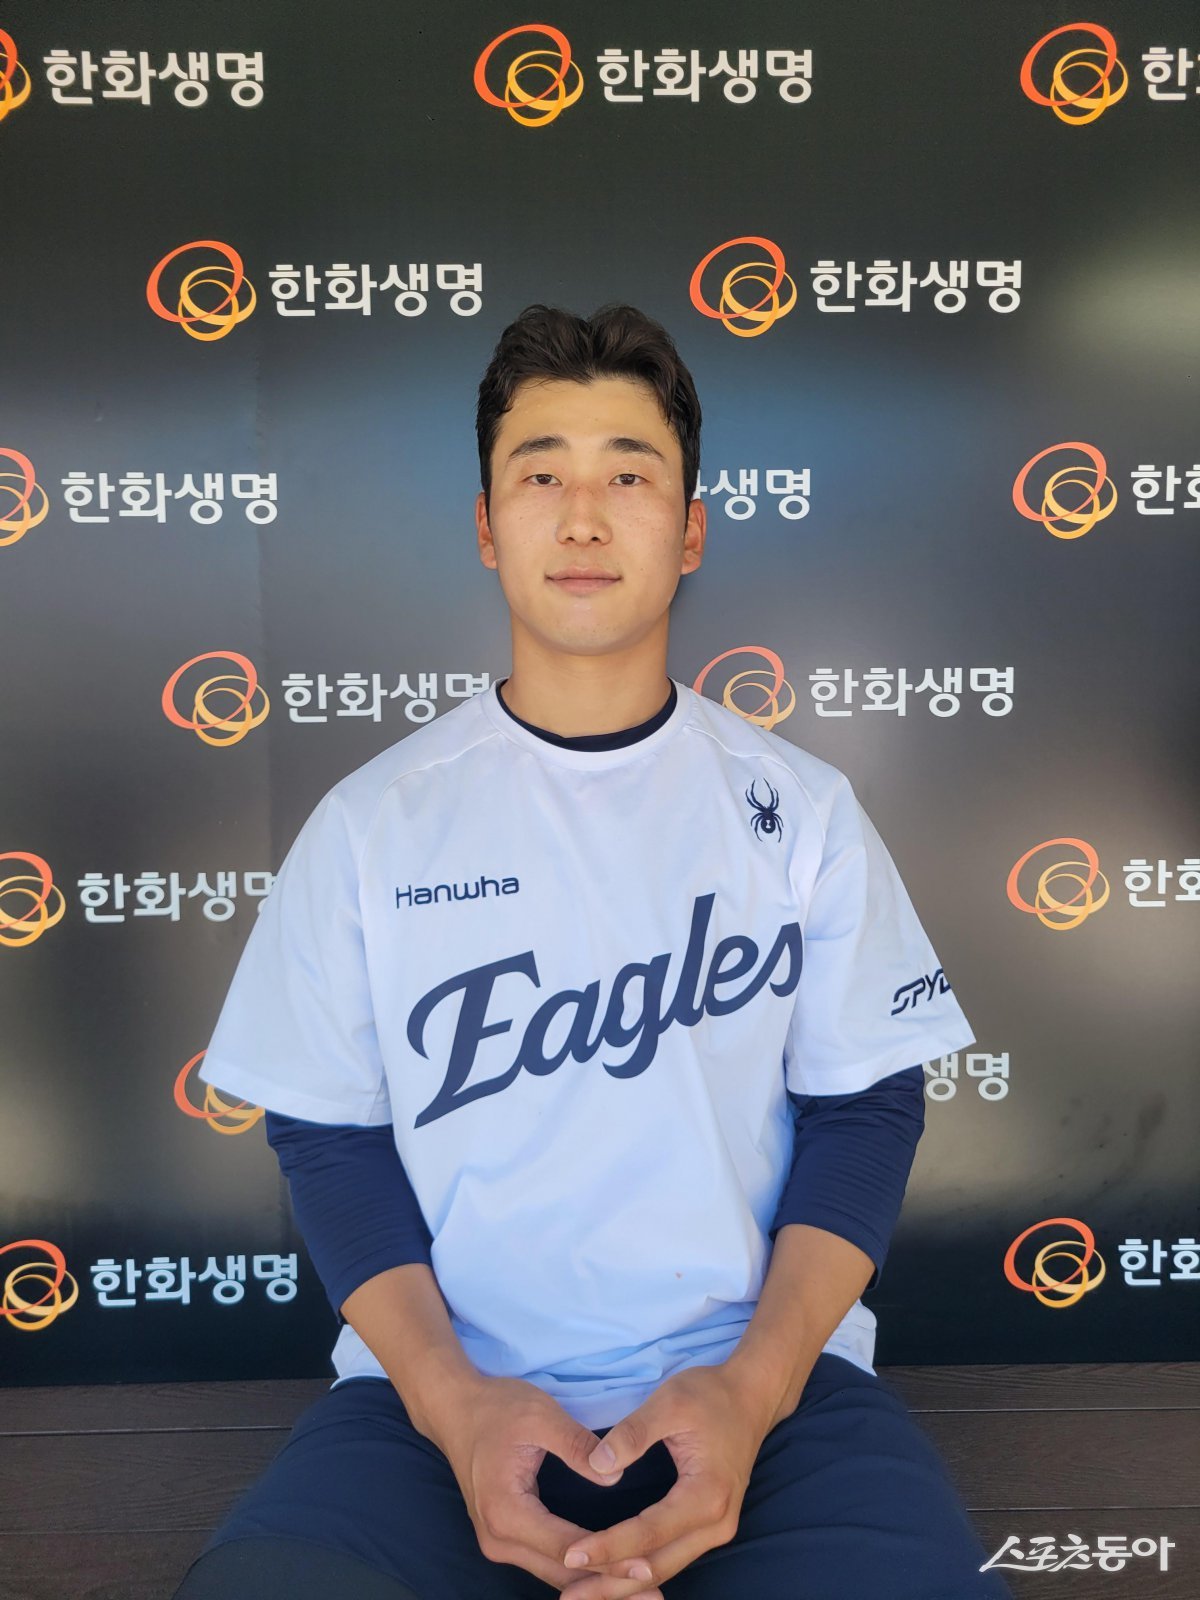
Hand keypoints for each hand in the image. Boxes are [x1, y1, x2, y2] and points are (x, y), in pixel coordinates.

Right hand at [429, 1374, 669, 1597]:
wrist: (454, 1408)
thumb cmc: (498, 1407)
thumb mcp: (541, 1416)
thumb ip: (578, 1446)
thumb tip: (616, 1476)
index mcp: (507, 1511)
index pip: (568, 1547)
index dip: (610, 1559)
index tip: (648, 1565)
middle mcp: (498, 1539)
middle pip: (562, 1574)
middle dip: (608, 1584)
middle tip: (654, 1590)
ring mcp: (498, 1542)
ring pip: (555, 1575)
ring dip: (596, 1583)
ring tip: (641, 1588)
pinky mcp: (505, 1537)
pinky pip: (546, 1563)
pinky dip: (579, 1571)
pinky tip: (609, 1573)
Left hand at [556, 1362, 777, 1598]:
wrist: (751, 1396)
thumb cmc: (710, 1395)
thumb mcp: (669, 1402)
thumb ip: (633, 1434)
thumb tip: (597, 1466)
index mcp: (707, 1495)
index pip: (648, 1533)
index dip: (608, 1547)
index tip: (570, 1555)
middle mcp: (717, 1524)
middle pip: (658, 1566)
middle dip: (612, 1582)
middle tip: (567, 1593)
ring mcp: (717, 1529)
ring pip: (665, 1569)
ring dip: (624, 1583)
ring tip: (581, 1594)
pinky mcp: (711, 1527)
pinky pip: (672, 1558)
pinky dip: (641, 1570)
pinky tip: (612, 1576)